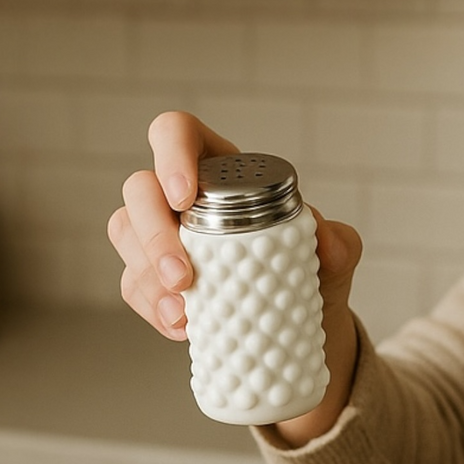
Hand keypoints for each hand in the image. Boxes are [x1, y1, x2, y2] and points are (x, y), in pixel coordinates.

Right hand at [107, 111, 363, 443]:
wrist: (304, 329)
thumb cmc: (312, 273)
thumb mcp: (335, 257)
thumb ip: (339, 244)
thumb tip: (326, 239)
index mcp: (221, 168)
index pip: (177, 134)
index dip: (171, 153)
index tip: (184, 197)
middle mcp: (182, 196)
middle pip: (139, 189)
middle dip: (152, 232)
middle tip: (182, 276)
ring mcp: (161, 236)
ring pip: (125, 235)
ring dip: (146, 274)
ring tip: (183, 310)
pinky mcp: (152, 278)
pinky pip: (134, 285)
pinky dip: (153, 307)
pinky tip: (182, 327)